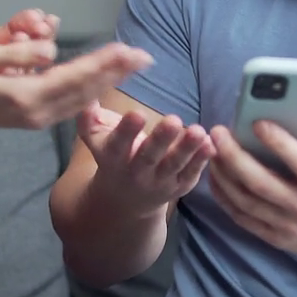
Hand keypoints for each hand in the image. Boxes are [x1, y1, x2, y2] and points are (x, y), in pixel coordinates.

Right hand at [0, 15, 150, 145]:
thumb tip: (51, 38)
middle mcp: (40, 112)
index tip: (125, 50)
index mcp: (26, 96)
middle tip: (145, 55)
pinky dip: (94, 85)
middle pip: (86, 87)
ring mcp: (43, 118)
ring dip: (111, 77)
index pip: (72, 76)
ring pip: (84, 95)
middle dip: (115, 69)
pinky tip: (112, 73)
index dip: (100, 62)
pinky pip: (75, 100)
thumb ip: (18, 45)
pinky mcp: (43, 117)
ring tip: (136, 62)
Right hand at [78, 102, 215, 216]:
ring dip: (187, 149)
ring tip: (199, 131)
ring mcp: (160, 182)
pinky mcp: (179, 186)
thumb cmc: (112, 157)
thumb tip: (85, 95)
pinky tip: (211, 143)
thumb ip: (89, 119)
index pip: (119, 145)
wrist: (124, 201)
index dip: (127, 131)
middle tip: (173, 119)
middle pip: (149, 156)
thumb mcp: (96, 140)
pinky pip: (191, 173)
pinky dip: (202, 160)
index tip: (137, 114)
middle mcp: (136, 173)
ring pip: (174, 166)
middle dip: (161, 139)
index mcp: (114, 158)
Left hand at [207, 121, 296, 271]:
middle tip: (219, 132)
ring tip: (212, 149)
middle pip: (262, 182)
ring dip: (224, 174)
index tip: (257, 121)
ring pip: (246, 201)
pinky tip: (216, 176)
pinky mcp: (277, 238)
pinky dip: (225, 197)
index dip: (278, 141)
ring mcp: (289, 227)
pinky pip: (243, 218)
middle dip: (235, 155)